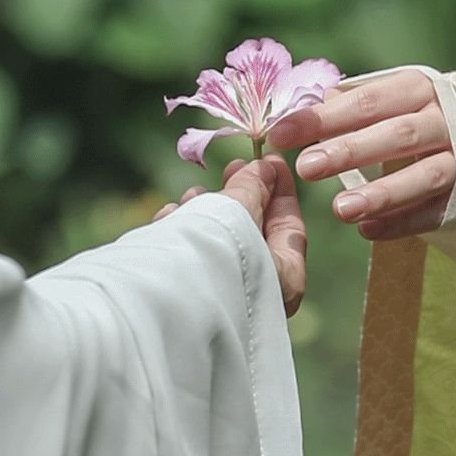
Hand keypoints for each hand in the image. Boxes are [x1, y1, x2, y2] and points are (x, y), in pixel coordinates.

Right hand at [153, 154, 306, 315]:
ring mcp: (221, 296)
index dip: (281, 189)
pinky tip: (169, 216)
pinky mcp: (186, 294)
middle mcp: (256, 295)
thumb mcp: (241, 210)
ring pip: (218, 242)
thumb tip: (262, 170)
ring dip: (206, 211)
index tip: (269, 159)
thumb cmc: (216, 252)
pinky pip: (190, 255)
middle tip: (231, 167)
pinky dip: (183, 232)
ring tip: (192, 194)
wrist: (165, 294)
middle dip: (239, 197)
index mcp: (284, 282)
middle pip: (252, 233)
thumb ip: (252, 188)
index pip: (290, 228)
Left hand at [267, 70, 454, 240]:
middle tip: (306, 168)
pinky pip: (433, 212)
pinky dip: (400, 223)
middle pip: (397, 135)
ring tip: (340, 210)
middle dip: (349, 152)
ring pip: (423, 176)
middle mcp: (443, 120)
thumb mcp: (381, 101)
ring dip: (381, 194)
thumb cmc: (405, 116)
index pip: (365, 101)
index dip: (321, 118)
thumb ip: (342, 106)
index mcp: (415, 89)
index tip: (279, 135)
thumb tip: (295, 108)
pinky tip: (367, 231)